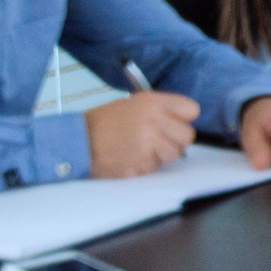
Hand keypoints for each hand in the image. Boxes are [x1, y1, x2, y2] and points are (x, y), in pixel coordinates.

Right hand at [85, 92, 199, 177]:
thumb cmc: (104, 121)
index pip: (191, 109)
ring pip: (174, 154)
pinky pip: (155, 167)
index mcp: (153, 103)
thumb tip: (182, 120)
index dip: (184, 117)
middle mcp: (154, 121)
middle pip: (187, 135)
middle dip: (177, 140)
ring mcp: (149, 144)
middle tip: (161, 140)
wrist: (78, 140)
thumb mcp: (134, 104)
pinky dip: (145, 165)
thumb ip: (160, 110)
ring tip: (142, 149)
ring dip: (162, 154)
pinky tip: (130, 157)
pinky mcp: (141, 163)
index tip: (176, 121)